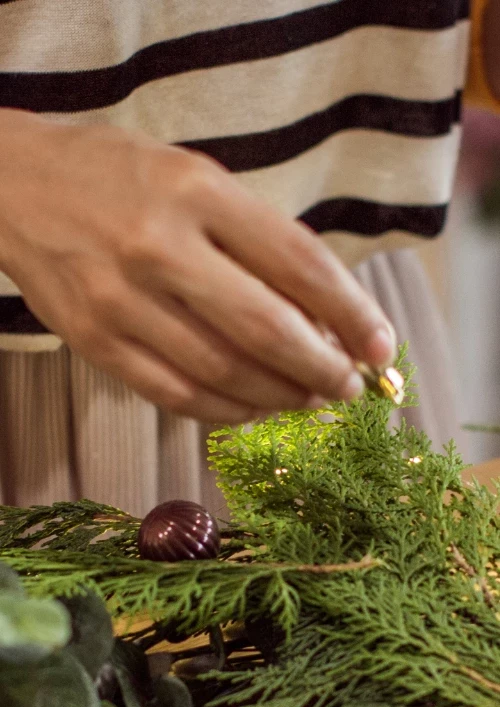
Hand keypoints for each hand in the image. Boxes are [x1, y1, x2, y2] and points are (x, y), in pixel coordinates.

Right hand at [0, 112, 395, 423]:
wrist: (13, 185)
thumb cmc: (120, 179)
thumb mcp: (195, 178)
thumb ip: (255, 240)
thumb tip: (325, 319)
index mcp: (197, 192)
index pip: (298, 262)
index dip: (351, 314)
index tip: (381, 347)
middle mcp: (160, 246)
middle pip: (265, 328)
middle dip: (321, 369)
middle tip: (348, 387)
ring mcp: (122, 300)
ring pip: (223, 372)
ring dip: (278, 396)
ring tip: (307, 399)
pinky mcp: (95, 342)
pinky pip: (176, 394)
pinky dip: (226, 411)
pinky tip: (254, 408)